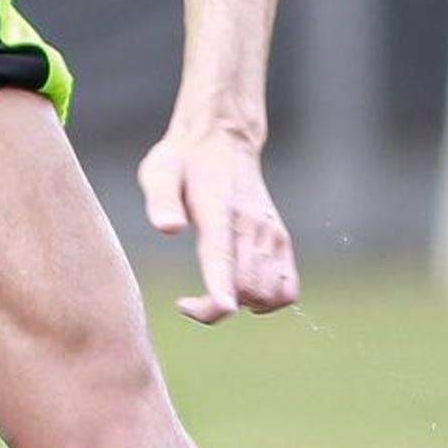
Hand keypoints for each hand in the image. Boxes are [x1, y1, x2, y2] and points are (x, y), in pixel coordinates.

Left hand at [138, 129, 299, 321]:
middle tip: (188, 302)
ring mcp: (272, 234)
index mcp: (218, 210)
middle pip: (246, 287)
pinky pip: (288, 289)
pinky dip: (269, 300)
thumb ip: (161, 200)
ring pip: (269, 293)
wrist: (223, 139)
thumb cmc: (183, 161)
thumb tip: (169, 228)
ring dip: (242, 304)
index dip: (223, 286)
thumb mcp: (159, 171)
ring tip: (214, 290)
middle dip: (216, 307)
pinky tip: (243, 291)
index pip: (223, 254)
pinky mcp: (282, 240)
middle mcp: (252, 224)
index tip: (223, 308)